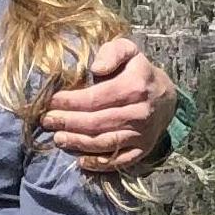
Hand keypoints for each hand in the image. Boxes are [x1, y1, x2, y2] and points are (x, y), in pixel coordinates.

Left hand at [40, 35, 175, 177]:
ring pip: (105, 142)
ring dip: (78, 143)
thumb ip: (112, 52)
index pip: (95, 98)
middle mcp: (139, 112)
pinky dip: (100, 164)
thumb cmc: (137, 72)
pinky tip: (81, 162)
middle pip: (96, 122)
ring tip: (58, 139)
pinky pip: (120, 161)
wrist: (166, 97)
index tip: (51, 101)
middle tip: (47, 121)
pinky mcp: (143, 149)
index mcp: (134, 86)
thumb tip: (96, 67)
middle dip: (68, 122)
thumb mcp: (129, 51)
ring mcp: (142, 134)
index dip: (70, 101)